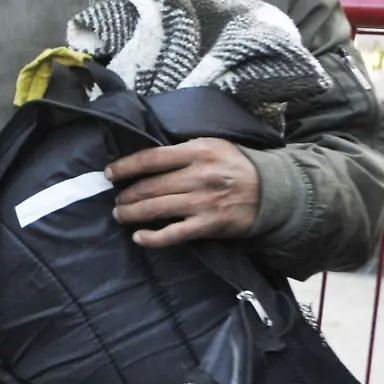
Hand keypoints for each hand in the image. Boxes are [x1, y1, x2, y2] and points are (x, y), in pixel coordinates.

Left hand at [107, 138, 260, 247]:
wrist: (274, 191)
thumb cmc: (236, 166)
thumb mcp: (212, 145)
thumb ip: (182, 151)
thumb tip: (145, 159)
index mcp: (197, 152)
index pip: (150, 158)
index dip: (125, 167)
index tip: (109, 173)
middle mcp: (198, 176)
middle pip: (149, 187)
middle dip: (126, 195)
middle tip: (117, 200)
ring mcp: (203, 202)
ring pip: (155, 209)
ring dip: (131, 213)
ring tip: (120, 214)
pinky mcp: (208, 224)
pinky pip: (173, 234)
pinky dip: (152, 237)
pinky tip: (138, 237)